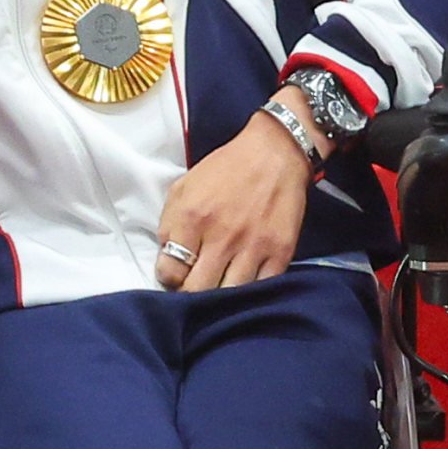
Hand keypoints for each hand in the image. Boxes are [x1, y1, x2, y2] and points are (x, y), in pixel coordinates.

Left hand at [154, 117, 310, 291]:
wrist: (275, 152)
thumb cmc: (226, 169)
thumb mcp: (184, 186)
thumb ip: (170, 223)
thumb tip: (167, 257)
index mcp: (193, 218)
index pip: (170, 271)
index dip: (168, 278)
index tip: (175, 274)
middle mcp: (222, 236)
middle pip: (197, 291)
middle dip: (190, 293)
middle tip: (194, 284)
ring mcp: (253, 247)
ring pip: (229, 295)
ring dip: (220, 296)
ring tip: (218, 284)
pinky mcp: (280, 252)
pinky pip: (261, 288)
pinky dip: (250, 291)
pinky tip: (243, 280)